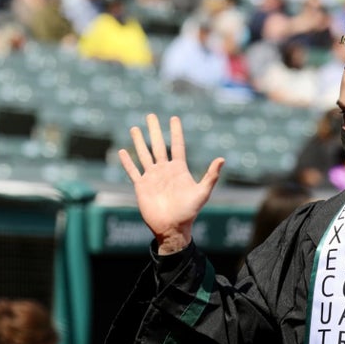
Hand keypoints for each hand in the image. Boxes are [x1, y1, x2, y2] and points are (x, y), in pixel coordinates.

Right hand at [119, 114, 224, 254]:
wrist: (172, 228)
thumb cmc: (189, 212)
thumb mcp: (202, 193)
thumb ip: (211, 176)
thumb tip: (222, 159)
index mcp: (179, 169)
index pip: (177, 145)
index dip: (175, 132)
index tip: (174, 118)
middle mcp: (164, 170)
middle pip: (158, 145)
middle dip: (154, 130)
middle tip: (151, 116)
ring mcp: (152, 177)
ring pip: (144, 155)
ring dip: (139, 141)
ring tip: (135, 128)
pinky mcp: (141, 187)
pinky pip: (133, 171)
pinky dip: (127, 162)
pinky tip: (122, 152)